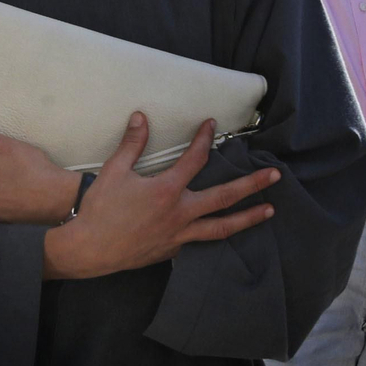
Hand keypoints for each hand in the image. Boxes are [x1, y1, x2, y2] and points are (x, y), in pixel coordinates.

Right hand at [44, 113, 283, 279]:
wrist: (90, 249)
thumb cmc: (100, 208)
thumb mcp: (114, 170)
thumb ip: (132, 143)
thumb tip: (141, 116)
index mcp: (167, 190)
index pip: (195, 159)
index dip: (205, 138)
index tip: (212, 124)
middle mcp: (180, 213)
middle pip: (225, 196)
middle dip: (252, 184)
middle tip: (275, 175)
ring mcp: (179, 234)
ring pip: (222, 226)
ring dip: (248, 218)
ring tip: (269, 211)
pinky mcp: (173, 249)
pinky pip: (202, 241)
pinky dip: (218, 234)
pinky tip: (226, 231)